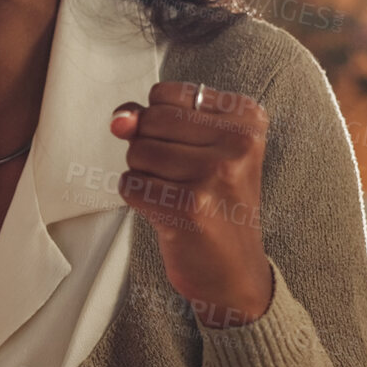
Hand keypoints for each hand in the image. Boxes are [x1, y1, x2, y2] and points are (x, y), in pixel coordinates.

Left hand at [110, 81, 273, 328]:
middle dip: (150, 149)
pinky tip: (168, 213)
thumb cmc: (214, 204)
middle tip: (182, 177)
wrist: (234, 272)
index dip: (159, 123)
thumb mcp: (198, 149)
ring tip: (178, 195)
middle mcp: (238, 142)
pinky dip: (138, 199)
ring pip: (137, 152)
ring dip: (145, 176)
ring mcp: (214, 175)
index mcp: (246, 118)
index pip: (165, 94)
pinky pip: (130, 184)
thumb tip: (120, 119)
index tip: (189, 150)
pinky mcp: (189, 207)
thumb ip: (152, 120)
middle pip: (149, 121)